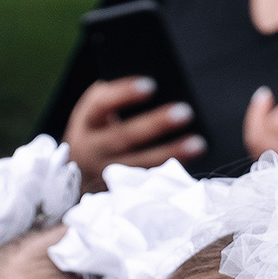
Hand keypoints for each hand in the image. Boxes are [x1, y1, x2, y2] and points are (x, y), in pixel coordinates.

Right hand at [64, 77, 203, 183]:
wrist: (79, 176)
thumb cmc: (99, 132)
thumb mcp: (98, 114)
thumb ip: (116, 99)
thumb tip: (160, 85)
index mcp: (86, 122)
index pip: (100, 104)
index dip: (123, 94)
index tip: (151, 85)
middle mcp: (92, 150)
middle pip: (122, 137)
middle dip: (154, 125)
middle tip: (185, 111)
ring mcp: (104, 175)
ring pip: (138, 165)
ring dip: (170, 153)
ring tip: (198, 144)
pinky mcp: (118, 193)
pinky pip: (145, 183)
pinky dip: (168, 174)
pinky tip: (189, 165)